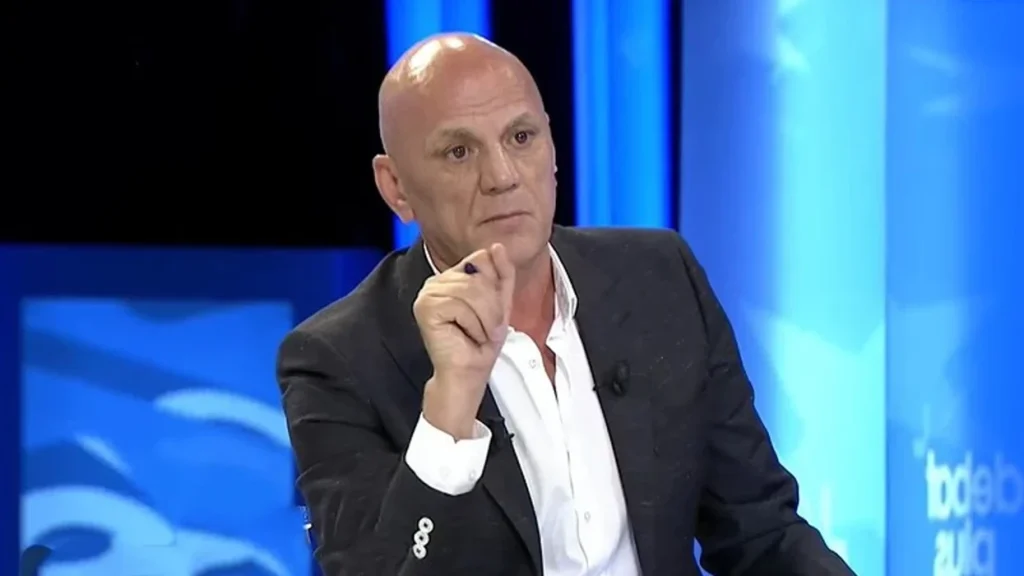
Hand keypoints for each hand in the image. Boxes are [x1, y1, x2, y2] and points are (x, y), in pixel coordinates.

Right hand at [413, 243, 515, 437]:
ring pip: (471, 289)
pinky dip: (472, 324)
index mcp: (454, 276)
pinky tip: (466, 335)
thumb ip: (501, 273)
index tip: (492, 313)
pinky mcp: (425, 306)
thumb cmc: (481, 343)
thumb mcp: (500, 303)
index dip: (494, 287)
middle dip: (492, 307)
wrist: (469, 373)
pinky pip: (460, 304)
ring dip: (485, 318)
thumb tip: (496, 246)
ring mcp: (428, 292)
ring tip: (479, 333)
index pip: (482, 259)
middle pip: (478, 275)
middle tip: (488, 329)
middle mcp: (438, 281)